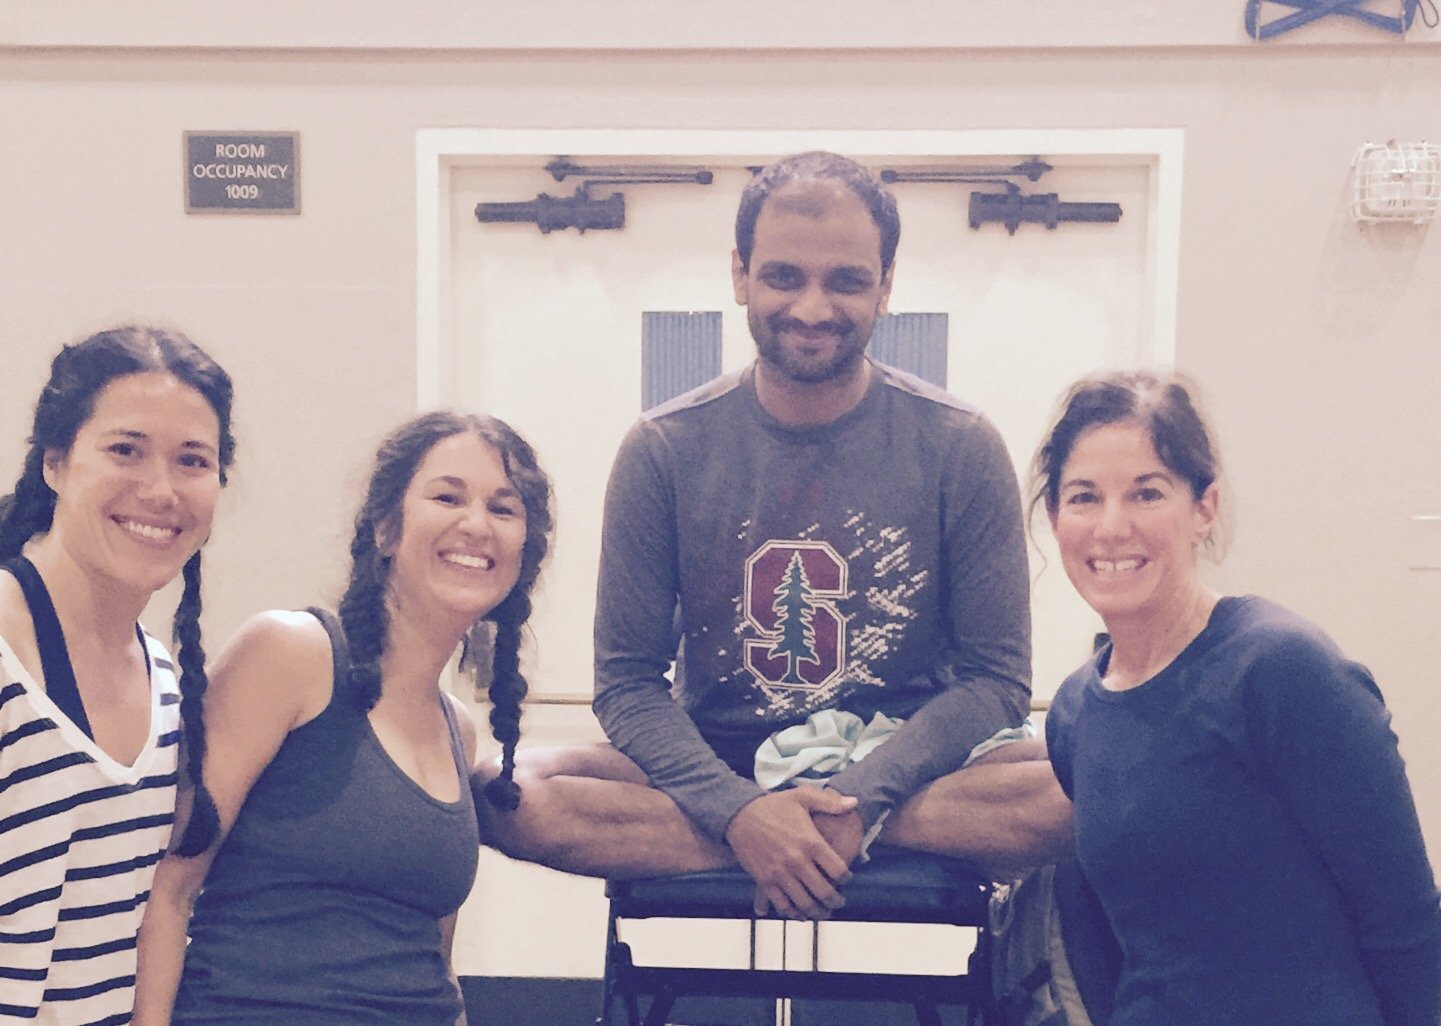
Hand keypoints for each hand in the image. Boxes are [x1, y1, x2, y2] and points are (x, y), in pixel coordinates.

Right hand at [724, 787, 857, 918]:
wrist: (739, 814)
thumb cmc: (772, 805)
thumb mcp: (802, 797)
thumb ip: (830, 802)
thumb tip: (854, 802)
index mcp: (810, 842)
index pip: (838, 870)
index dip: (846, 878)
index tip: (847, 879)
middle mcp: (797, 861)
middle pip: (824, 891)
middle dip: (835, 901)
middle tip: (839, 902)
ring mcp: (780, 873)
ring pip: (805, 903)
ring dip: (817, 912)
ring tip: (823, 912)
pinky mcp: (765, 881)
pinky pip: (782, 905)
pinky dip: (793, 913)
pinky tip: (800, 913)